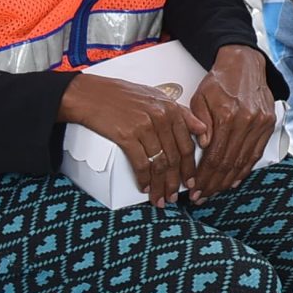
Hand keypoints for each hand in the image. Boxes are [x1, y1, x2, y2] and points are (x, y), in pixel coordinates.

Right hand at [57, 68, 201, 205]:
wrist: (91, 94)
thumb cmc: (121, 95)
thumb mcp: (156, 97)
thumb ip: (180, 113)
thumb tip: (201, 129)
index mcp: (171, 108)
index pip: (186, 144)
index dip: (189, 167)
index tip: (190, 180)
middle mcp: (161, 117)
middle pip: (174, 157)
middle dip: (175, 181)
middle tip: (174, 196)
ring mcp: (144, 127)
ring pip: (159, 164)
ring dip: (160, 185)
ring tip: (160, 198)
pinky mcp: (126, 136)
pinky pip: (140, 164)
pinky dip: (143, 180)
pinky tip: (145, 188)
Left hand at [183, 46, 276, 202]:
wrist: (244, 63)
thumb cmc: (219, 81)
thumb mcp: (200, 97)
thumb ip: (199, 123)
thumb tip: (202, 146)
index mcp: (227, 115)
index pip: (214, 156)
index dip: (203, 176)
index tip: (194, 189)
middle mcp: (246, 121)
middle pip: (228, 162)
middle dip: (213, 183)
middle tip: (202, 196)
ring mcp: (260, 123)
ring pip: (243, 161)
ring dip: (227, 181)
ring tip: (215, 192)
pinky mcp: (268, 123)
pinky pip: (256, 153)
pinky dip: (245, 170)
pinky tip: (234, 181)